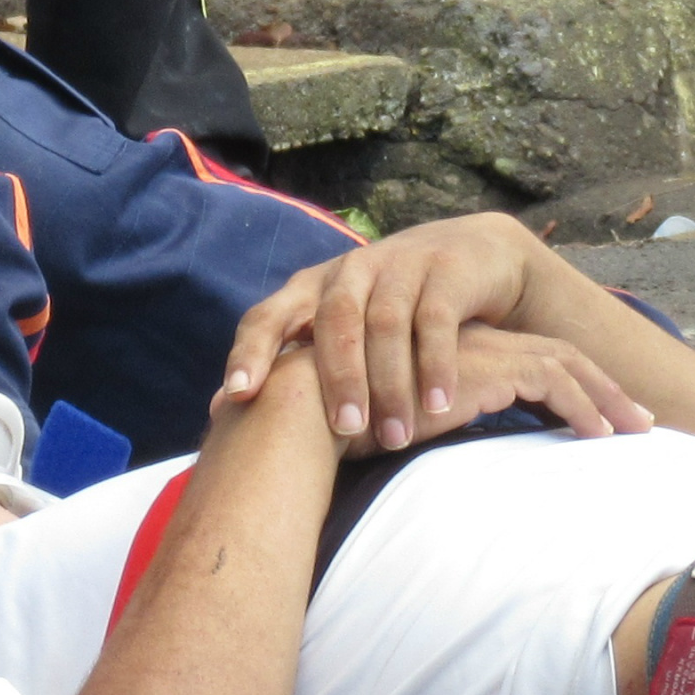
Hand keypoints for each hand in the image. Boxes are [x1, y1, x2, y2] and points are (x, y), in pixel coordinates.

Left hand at [216, 212, 546, 448]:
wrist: (474, 258)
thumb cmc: (393, 311)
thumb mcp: (343, 327)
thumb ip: (297, 362)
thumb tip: (220, 411)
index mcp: (313, 287)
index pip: (268, 315)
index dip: (251, 352)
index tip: (237, 395)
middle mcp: (350, 270)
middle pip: (333, 320)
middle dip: (337, 377)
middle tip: (346, 429)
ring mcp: (399, 266)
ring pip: (385, 323)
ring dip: (389, 382)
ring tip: (396, 436)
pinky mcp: (444, 272)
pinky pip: (435, 321)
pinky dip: (435, 365)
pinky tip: (437, 404)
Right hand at [369, 324, 649, 452]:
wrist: (320, 407)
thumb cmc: (350, 424)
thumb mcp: (409, 422)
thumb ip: (438, 425)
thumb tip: (463, 462)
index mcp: (461, 348)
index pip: (532, 360)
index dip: (572, 387)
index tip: (601, 419)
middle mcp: (478, 342)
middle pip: (561, 357)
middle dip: (605, 390)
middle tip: (640, 422)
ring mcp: (485, 350)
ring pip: (567, 365)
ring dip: (606, 400)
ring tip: (635, 431)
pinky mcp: (488, 368)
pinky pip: (555, 383)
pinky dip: (583, 407)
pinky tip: (600, 436)